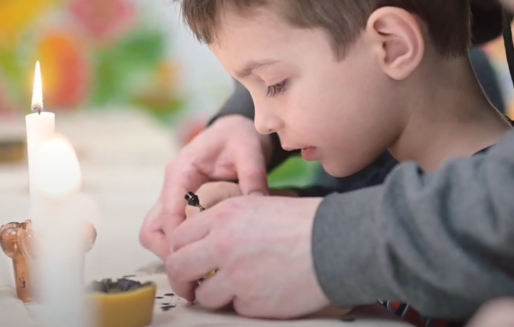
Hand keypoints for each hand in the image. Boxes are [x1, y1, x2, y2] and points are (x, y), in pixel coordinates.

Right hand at [140, 115, 272, 259]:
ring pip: (156, 232)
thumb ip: (253, 177)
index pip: (169, 212)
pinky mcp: (181, 205)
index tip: (198, 256)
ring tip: (202, 262)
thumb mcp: (249, 150)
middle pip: (153, 229)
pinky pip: (171, 230)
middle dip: (170, 251)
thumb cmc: (239, 136)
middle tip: (198, 266)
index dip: (179, 239)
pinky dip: (182, 244)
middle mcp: (172, 185)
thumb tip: (257, 206)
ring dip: (172, 250)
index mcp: (182, 171)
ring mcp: (173, 197)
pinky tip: (207, 250)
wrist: (236, 128)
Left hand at [166, 196, 328, 318]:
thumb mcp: (258, 206)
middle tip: (191, 287)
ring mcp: (235, 275)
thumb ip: (227, 223)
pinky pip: (235, 308)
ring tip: (235, 289)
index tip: (187, 261)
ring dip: (214, 295)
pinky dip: (244, 303)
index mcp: (224, 215)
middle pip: (179, 267)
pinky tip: (263, 290)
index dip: (180, 252)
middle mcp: (222, 244)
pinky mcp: (251, 302)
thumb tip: (206, 244)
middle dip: (182, 281)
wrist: (334, 242)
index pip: (179, 236)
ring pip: (204, 295)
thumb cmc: (304, 222)